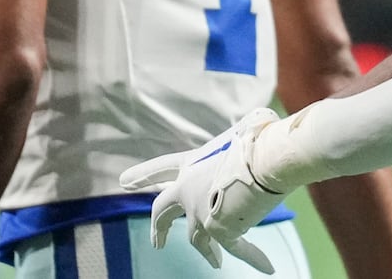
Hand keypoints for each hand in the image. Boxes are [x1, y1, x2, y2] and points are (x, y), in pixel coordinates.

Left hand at [120, 109, 286, 273]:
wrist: (266, 160)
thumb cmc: (258, 140)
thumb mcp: (243, 131)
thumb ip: (243, 136)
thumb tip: (262, 127)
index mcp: (192, 164)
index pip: (162, 168)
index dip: (143, 175)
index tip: (124, 182)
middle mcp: (188, 191)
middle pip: (162, 212)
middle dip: (157, 228)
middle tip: (156, 242)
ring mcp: (200, 214)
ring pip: (197, 239)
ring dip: (208, 251)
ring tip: (215, 262)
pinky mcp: (220, 231)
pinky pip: (239, 248)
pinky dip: (255, 257)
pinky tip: (267, 267)